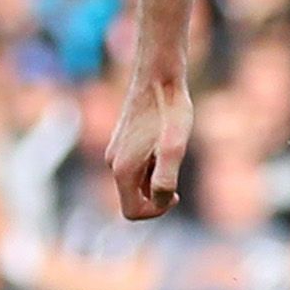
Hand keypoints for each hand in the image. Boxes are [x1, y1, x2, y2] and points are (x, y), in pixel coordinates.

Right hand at [109, 75, 192, 220]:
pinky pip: (135, 168)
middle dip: (157, 196)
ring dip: (155, 179)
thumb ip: (166, 177)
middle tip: (177, 173)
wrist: (159, 77)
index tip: (177, 194)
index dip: (157, 211)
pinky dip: (151, 166)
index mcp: (123, 169)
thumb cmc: (170, 110)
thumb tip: (160, 199)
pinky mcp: (121, 142)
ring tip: (171, 153)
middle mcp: (113, 163)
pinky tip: (164, 144)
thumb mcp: (175, 147)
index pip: (133, 212)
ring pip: (135, 183)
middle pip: (132, 200)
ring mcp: (115, 152)